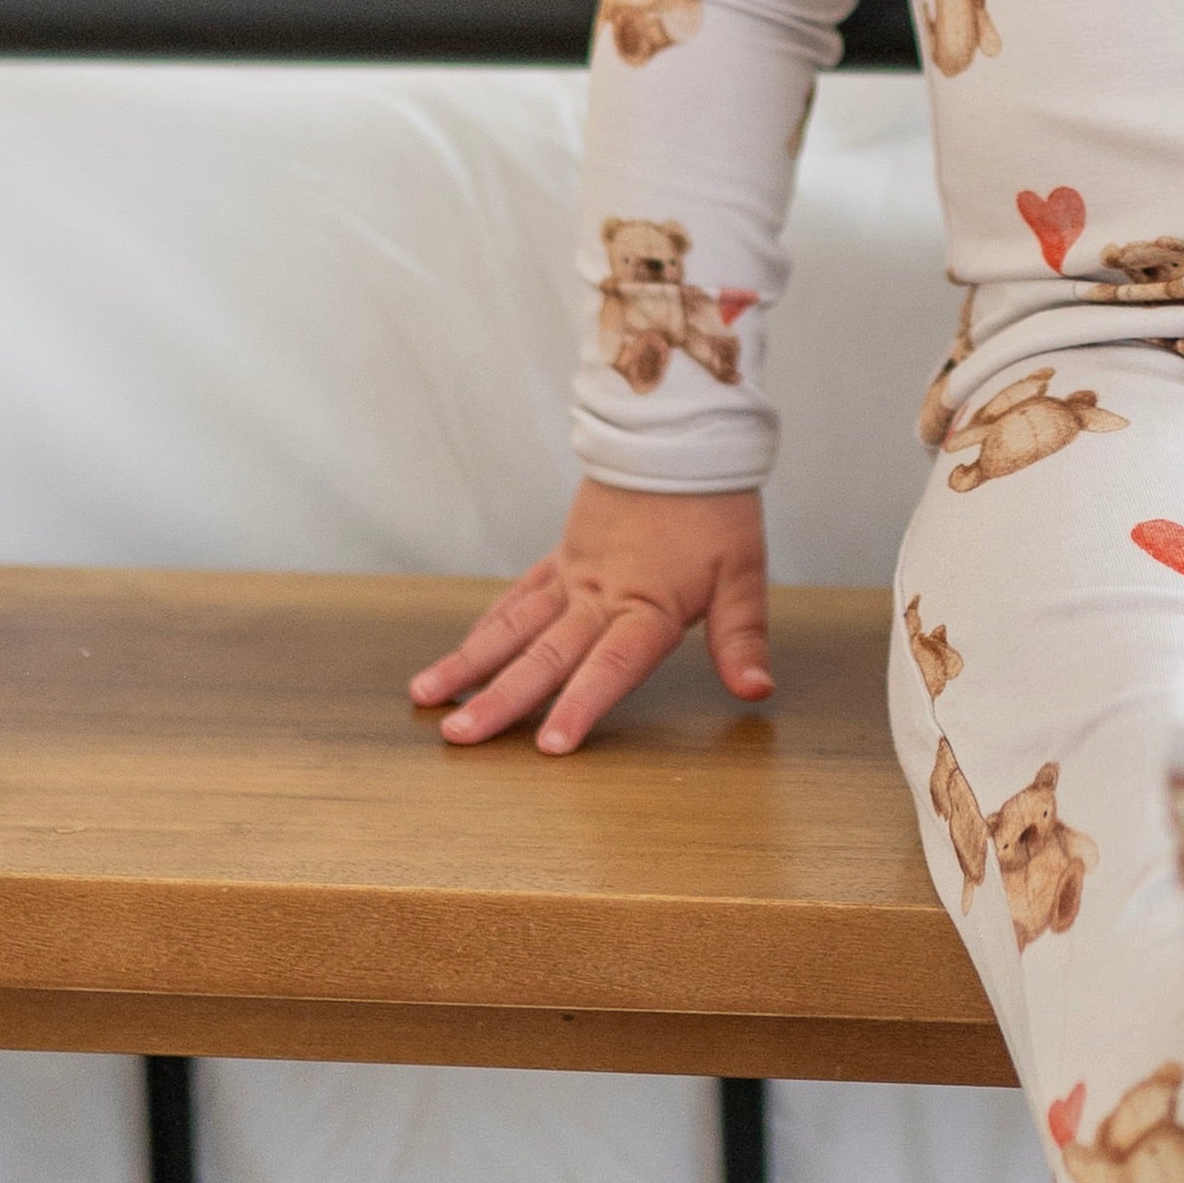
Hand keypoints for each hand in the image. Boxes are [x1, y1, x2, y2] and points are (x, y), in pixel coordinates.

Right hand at [410, 479, 770, 752]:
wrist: (680, 436)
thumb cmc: (717, 506)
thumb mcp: (744, 572)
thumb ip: (743, 637)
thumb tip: (758, 691)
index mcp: (646, 606)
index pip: (610, 666)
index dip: (581, 706)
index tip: (548, 746)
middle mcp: (599, 595)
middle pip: (544, 655)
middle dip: (500, 699)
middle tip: (458, 736)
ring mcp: (573, 574)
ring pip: (513, 625)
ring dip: (470, 662)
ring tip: (426, 696)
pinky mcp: (563, 556)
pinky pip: (519, 595)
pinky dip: (489, 624)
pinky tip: (466, 650)